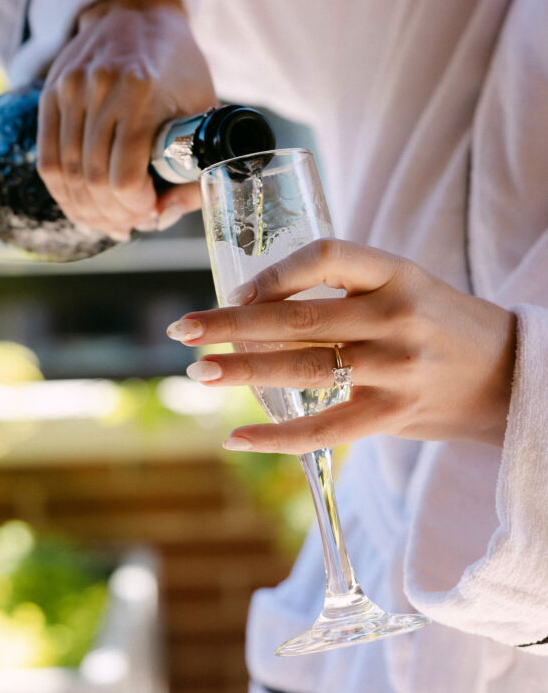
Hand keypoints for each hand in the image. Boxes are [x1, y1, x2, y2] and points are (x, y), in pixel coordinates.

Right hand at [37, 0, 217, 238]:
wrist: (136, 11)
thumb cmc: (178, 65)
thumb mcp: (203, 108)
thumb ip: (195, 165)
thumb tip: (166, 214)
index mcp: (142, 92)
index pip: (125, 176)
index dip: (137, 206)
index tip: (151, 212)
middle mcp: (100, 90)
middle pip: (94, 181)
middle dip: (114, 214)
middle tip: (132, 224)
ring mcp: (69, 91)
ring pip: (67, 175)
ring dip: (88, 210)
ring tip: (109, 222)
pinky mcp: (50, 94)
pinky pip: (48, 159)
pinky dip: (64, 192)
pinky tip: (81, 206)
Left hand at [167, 239, 516, 452]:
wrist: (509, 377)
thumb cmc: (442, 325)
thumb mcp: (405, 286)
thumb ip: (346, 289)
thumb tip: (259, 305)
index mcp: (396, 273)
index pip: (326, 256)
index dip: (273, 272)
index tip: (235, 293)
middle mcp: (396, 316)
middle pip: (299, 318)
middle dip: (232, 325)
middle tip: (184, 330)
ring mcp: (395, 368)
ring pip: (303, 368)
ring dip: (242, 371)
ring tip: (198, 372)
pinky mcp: (394, 414)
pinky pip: (325, 429)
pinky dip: (275, 436)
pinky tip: (235, 436)